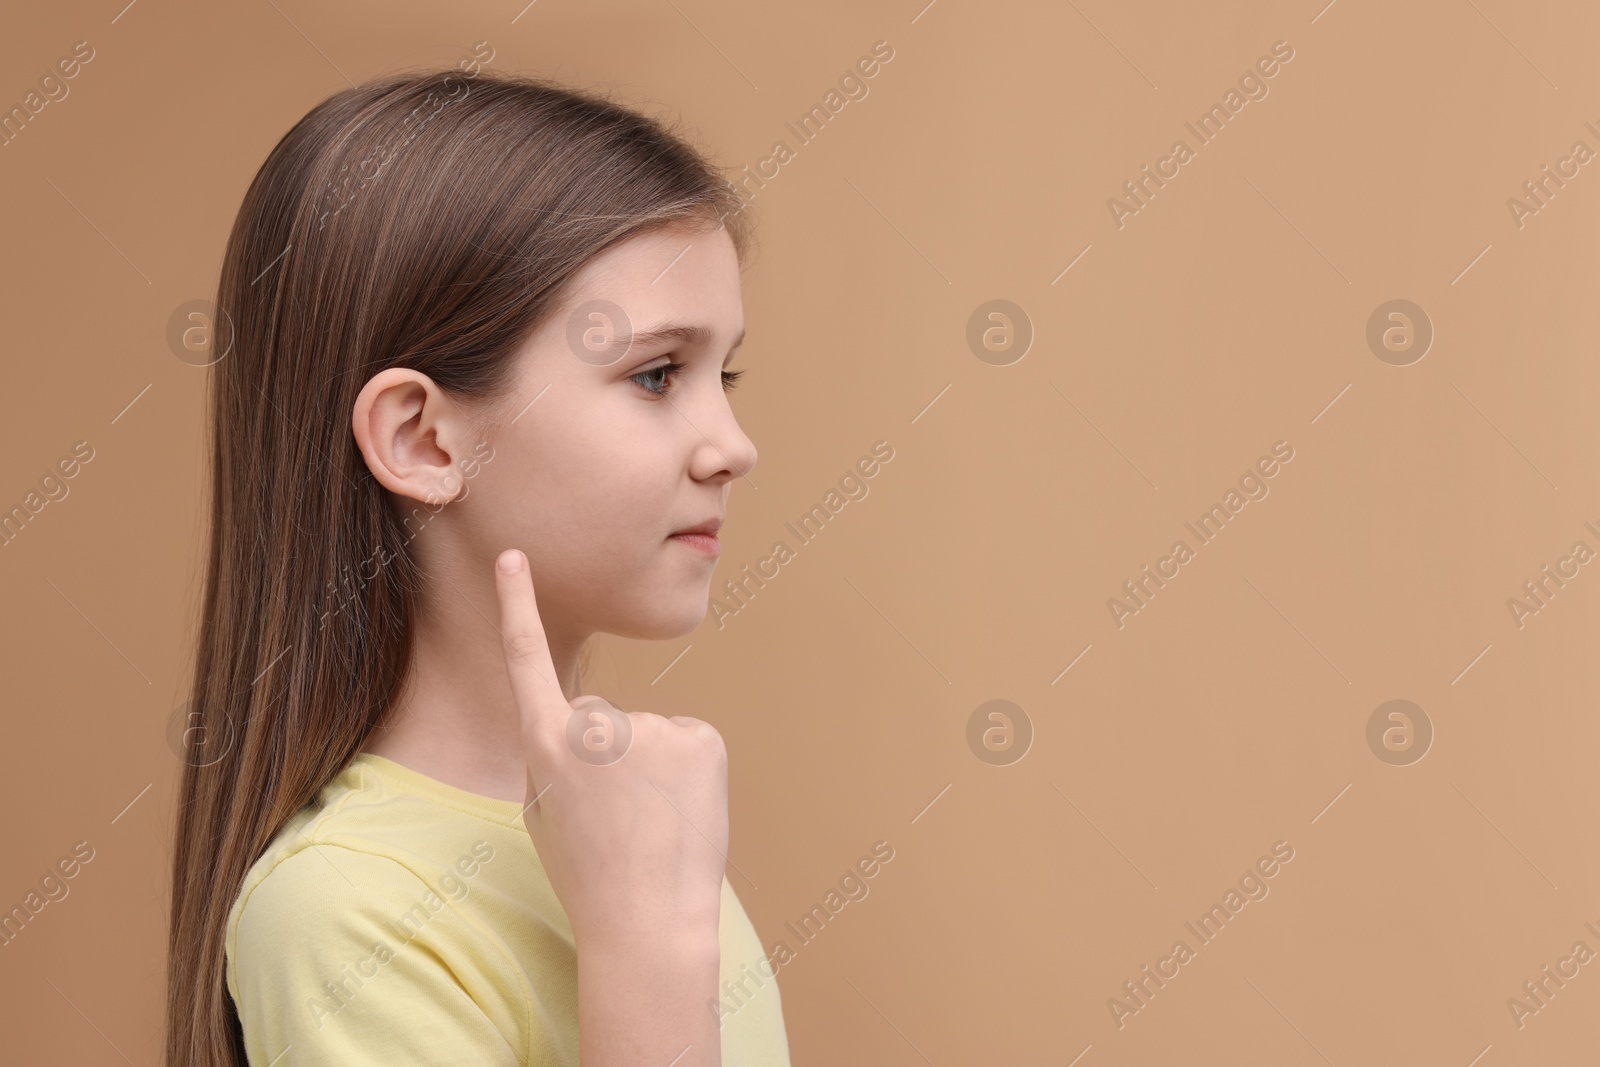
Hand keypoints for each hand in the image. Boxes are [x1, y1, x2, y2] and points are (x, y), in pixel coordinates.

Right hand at [492, 548, 728, 949]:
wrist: (648, 922)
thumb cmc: (589, 875)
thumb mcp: (543, 813)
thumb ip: (552, 755)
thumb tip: (581, 727)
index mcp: (544, 743)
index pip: (526, 659)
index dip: (516, 605)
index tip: (515, 555)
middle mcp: (594, 723)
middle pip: (601, 719)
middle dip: (610, 757)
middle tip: (616, 818)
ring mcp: (651, 727)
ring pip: (649, 734)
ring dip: (653, 769)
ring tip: (650, 823)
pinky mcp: (700, 737)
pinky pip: (688, 741)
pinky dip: (688, 772)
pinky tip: (682, 811)